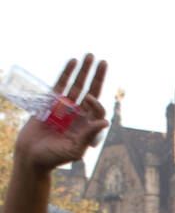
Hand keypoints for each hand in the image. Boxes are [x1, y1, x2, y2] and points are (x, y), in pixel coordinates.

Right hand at [14, 56, 107, 171]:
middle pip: (91, 93)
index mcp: (87, 127)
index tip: (89, 99)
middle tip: (103, 62)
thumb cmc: (54, 157)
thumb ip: (89, 136)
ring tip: (90, 56)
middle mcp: (78, 115)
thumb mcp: (74, 150)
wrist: (31, 155)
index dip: (97, 102)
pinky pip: (61, 84)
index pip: (97, 110)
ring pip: (77, 86)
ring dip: (83, 71)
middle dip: (97, 77)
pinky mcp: (51, 102)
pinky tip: (73, 61)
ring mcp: (65, 107)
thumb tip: (105, 122)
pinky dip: (67, 73)